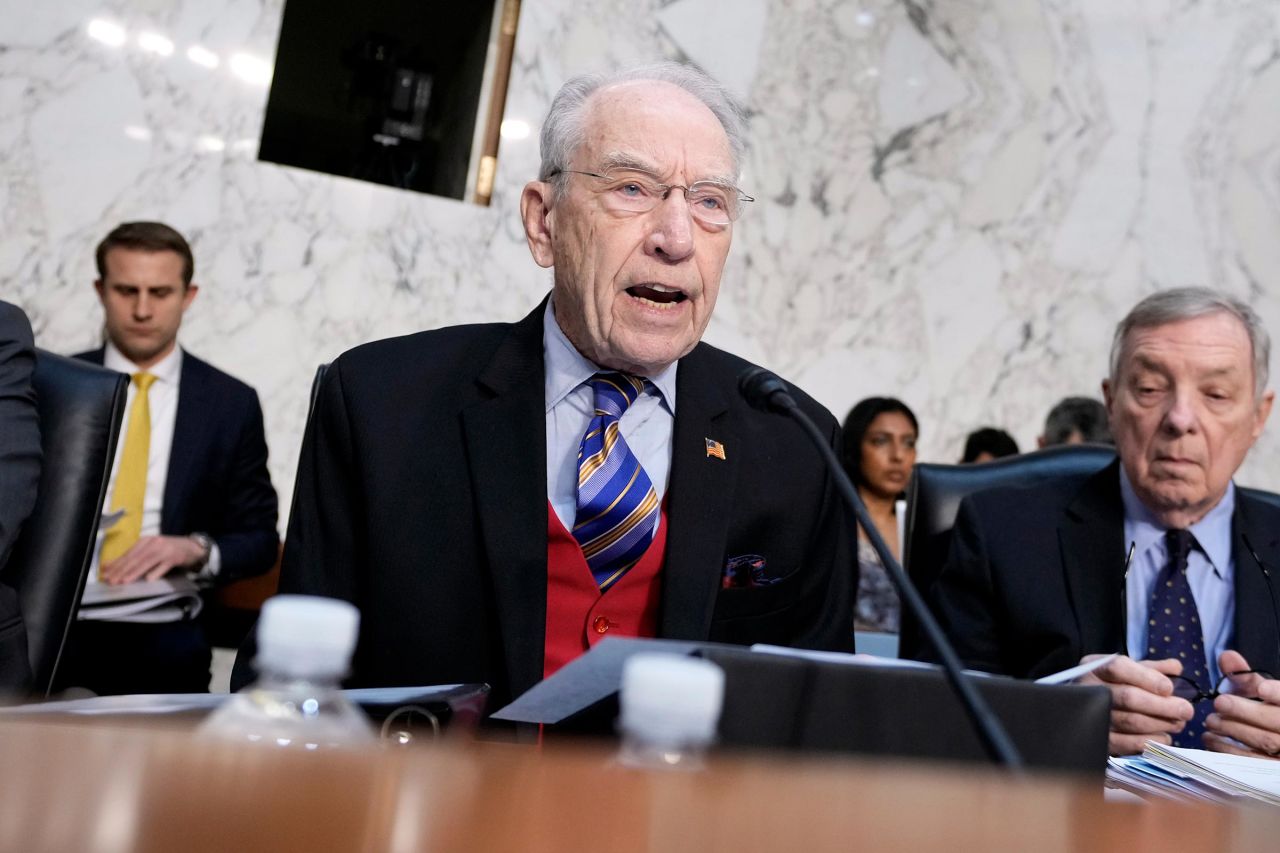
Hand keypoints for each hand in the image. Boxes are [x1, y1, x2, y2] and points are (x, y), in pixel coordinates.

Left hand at [99, 535, 206, 584]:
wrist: (193, 547)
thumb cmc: (168, 550)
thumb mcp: (149, 550)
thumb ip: (132, 557)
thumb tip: (108, 566)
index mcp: (145, 541)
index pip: (128, 554)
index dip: (116, 564)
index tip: (105, 574)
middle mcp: (154, 543)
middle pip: (135, 558)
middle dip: (121, 570)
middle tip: (112, 580)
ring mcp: (165, 549)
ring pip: (146, 562)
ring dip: (134, 572)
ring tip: (124, 581)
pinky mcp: (175, 557)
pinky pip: (163, 566)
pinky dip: (155, 573)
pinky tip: (148, 580)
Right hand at [1078, 654, 1194, 755]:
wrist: (1082, 706)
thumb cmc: (1111, 686)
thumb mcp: (1126, 670)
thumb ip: (1151, 668)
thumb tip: (1176, 667)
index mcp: (1095, 668)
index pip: (1118, 667)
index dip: (1147, 678)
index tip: (1169, 688)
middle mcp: (1090, 690)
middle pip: (1128, 697)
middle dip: (1163, 705)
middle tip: (1186, 710)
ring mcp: (1093, 716)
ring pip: (1131, 721)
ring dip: (1161, 723)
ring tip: (1179, 723)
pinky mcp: (1101, 740)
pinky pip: (1129, 744)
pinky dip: (1152, 741)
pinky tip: (1164, 737)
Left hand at [1204, 649, 1279, 758]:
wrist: (1273, 743)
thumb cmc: (1266, 714)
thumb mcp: (1262, 694)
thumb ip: (1245, 676)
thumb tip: (1226, 656)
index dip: (1279, 693)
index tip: (1262, 688)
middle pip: (1275, 721)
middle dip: (1244, 711)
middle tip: (1219, 703)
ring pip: (1265, 743)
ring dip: (1233, 730)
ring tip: (1210, 721)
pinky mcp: (1272, 771)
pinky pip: (1252, 761)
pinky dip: (1228, 750)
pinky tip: (1211, 739)